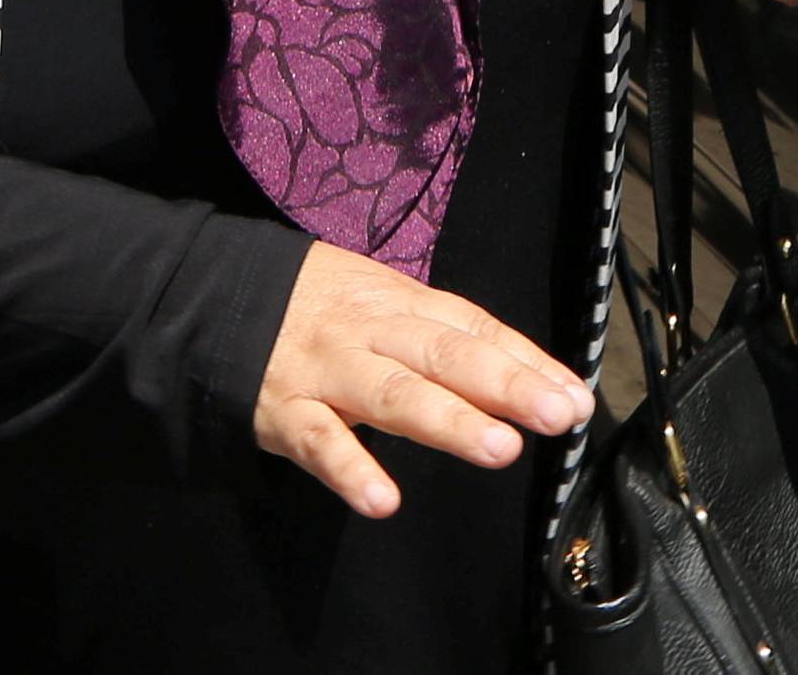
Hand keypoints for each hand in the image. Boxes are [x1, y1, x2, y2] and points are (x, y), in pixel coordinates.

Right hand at [253, 241, 592, 517]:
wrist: (220, 298)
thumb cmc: (322, 308)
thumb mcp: (385, 302)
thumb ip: (447, 337)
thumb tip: (529, 374)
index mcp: (402, 303)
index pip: (474, 328)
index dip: (526, 361)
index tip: (576, 395)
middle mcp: (372, 332)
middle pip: (445, 355)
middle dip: (505, 385)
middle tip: (558, 414)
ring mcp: (329, 370)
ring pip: (393, 394)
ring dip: (447, 421)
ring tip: (498, 449)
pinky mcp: (285, 412)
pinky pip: (319, 442)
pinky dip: (349, 469)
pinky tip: (382, 499)